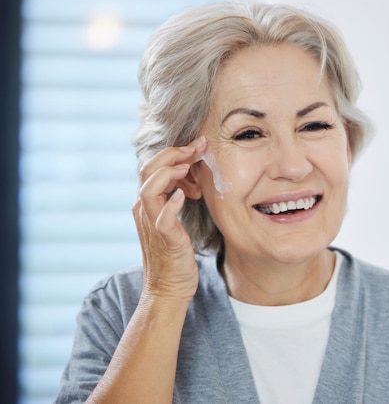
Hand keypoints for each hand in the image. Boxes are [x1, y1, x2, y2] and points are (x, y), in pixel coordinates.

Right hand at [132, 136, 207, 301]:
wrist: (168, 289)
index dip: (173, 153)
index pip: (153, 168)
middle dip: (172, 154)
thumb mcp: (173, 221)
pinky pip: (162, 219)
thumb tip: (188, 178)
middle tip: (196, 146)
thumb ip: (174, 200)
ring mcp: (152, 225)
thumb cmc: (175, 255)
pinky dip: (171, 204)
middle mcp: (145, 211)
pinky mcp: (164, 241)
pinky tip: (184, 195)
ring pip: (148, 189)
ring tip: (187, 166)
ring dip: (168, 173)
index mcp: (147, 204)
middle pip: (146, 171)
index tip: (198, 145)